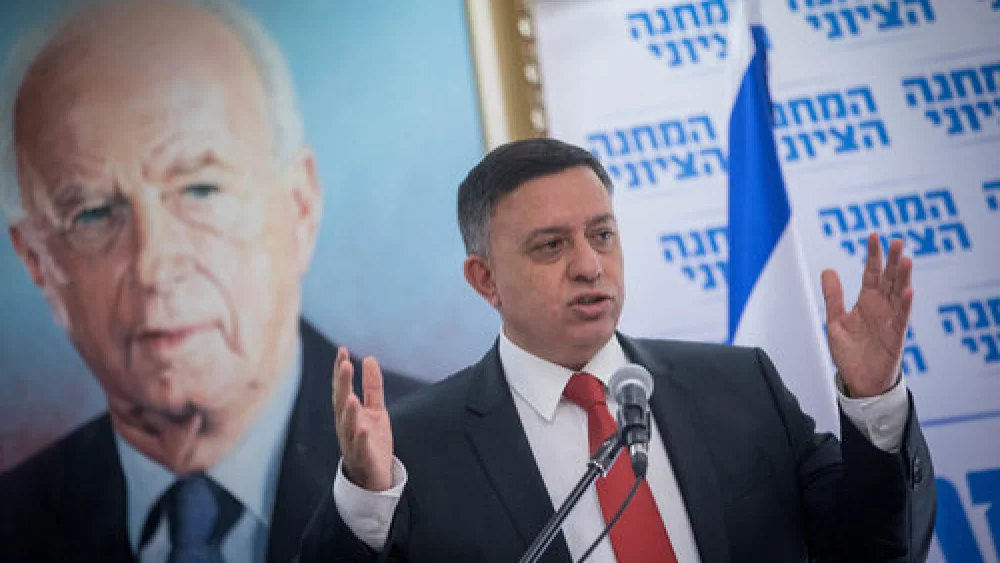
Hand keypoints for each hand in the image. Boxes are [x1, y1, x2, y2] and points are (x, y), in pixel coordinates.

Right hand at [332, 347, 393, 490]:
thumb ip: (372, 387)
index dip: (340, 371)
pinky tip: (363, 428)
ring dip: (348, 412)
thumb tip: (368, 358)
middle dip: (342, 385)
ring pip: (347, 426)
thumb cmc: (372, 441)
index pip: (342, 388)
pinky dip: (360, 438)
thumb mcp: (376, 410)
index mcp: (348, 413)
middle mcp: (345, 426)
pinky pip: (360, 448)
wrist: (375, 477)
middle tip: (345, 365)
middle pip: (341, 404)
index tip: (342, 351)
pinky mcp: (363, 459)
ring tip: (351, 396)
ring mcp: (352, 443)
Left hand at [821, 233, 913, 397]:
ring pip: (898, 294)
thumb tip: (828, 269)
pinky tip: (907, 291)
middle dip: (893, 260)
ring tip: (906, 259)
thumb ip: (833, 296)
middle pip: (889, 279)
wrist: (858, 381)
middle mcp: (881, 307)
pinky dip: (904, 305)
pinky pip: (901, 319)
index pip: (871, 273)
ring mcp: (890, 320)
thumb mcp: (835, 320)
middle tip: (898, 240)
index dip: (873, 255)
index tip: (874, 235)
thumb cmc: (850, 352)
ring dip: (903, 278)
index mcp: (867, 301)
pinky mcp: (895, 337)